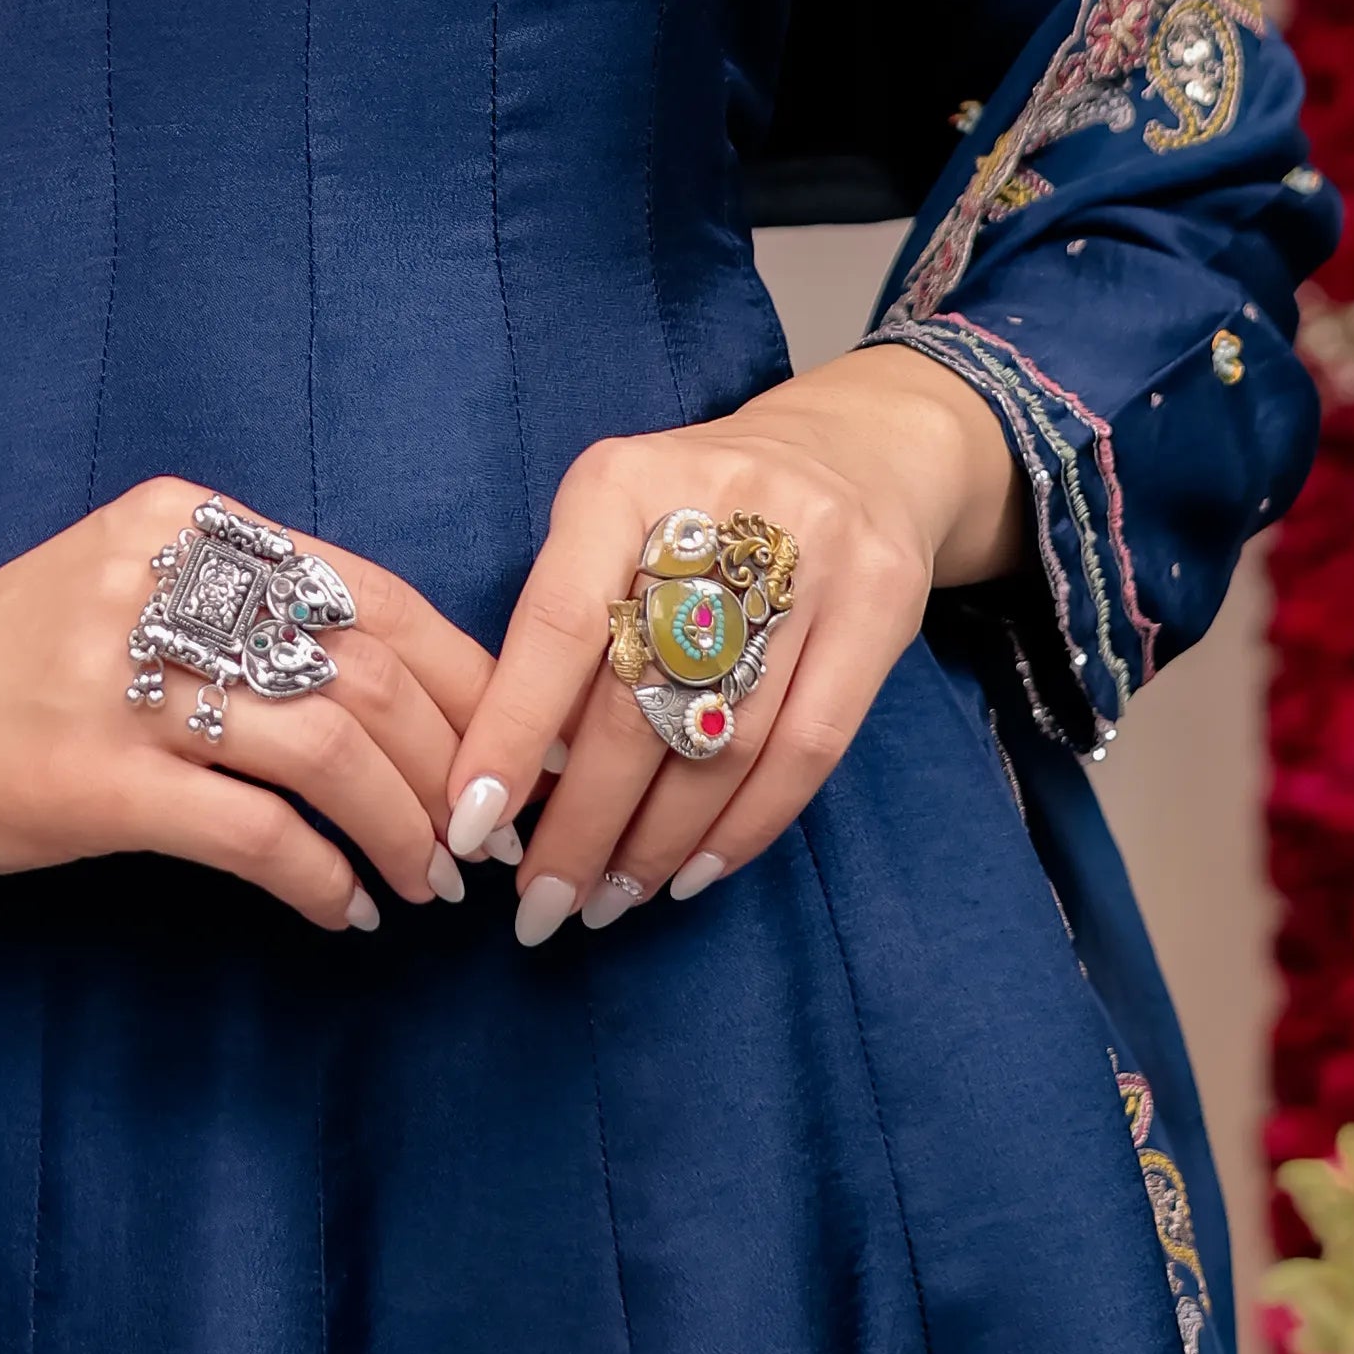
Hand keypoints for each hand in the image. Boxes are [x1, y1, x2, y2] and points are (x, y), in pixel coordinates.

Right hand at [0, 466, 491, 936]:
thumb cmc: (8, 658)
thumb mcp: (129, 588)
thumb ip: (243, 610)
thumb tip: (414, 694)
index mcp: (185, 523)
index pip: (375, 595)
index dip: (472, 681)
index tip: (515, 754)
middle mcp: (159, 582)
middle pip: (372, 671)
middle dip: (454, 766)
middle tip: (485, 838)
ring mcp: (117, 679)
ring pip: (327, 746)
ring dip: (404, 829)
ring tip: (426, 883)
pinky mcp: (84, 777)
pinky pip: (248, 830)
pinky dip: (319, 877)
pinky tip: (339, 914)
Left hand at [437, 352, 1017, 944]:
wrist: (855, 450)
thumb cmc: (694, 509)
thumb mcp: (612, 523)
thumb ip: (566, 623)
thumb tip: (513, 773)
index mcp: (622, 483)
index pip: (557, 625)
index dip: (512, 731)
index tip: (471, 822)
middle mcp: (717, 513)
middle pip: (640, 700)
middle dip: (583, 821)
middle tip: (542, 903)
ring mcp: (811, 559)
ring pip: (724, 740)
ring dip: (657, 842)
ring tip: (609, 901)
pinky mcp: (882, 606)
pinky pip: (807, 751)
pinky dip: (744, 828)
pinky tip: (693, 873)